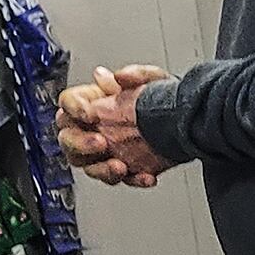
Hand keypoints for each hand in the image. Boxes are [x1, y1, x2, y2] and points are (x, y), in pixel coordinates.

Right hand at [58, 65, 171, 186]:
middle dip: (81, 143)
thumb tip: (117, 76)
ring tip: (120, 167)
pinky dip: (134, 180)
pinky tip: (146, 176)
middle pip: (68, 139)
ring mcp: (104, 152)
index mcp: (92, 102)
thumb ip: (136, 74)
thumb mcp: (153, 79)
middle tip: (101, 142)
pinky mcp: (124, 169)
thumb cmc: (160, 97)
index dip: (74, 107)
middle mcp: (91, 129)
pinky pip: (122, 179)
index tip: (88, 113)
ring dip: (102, 169)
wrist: (186, 121)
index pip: (68, 102)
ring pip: (88, 166)